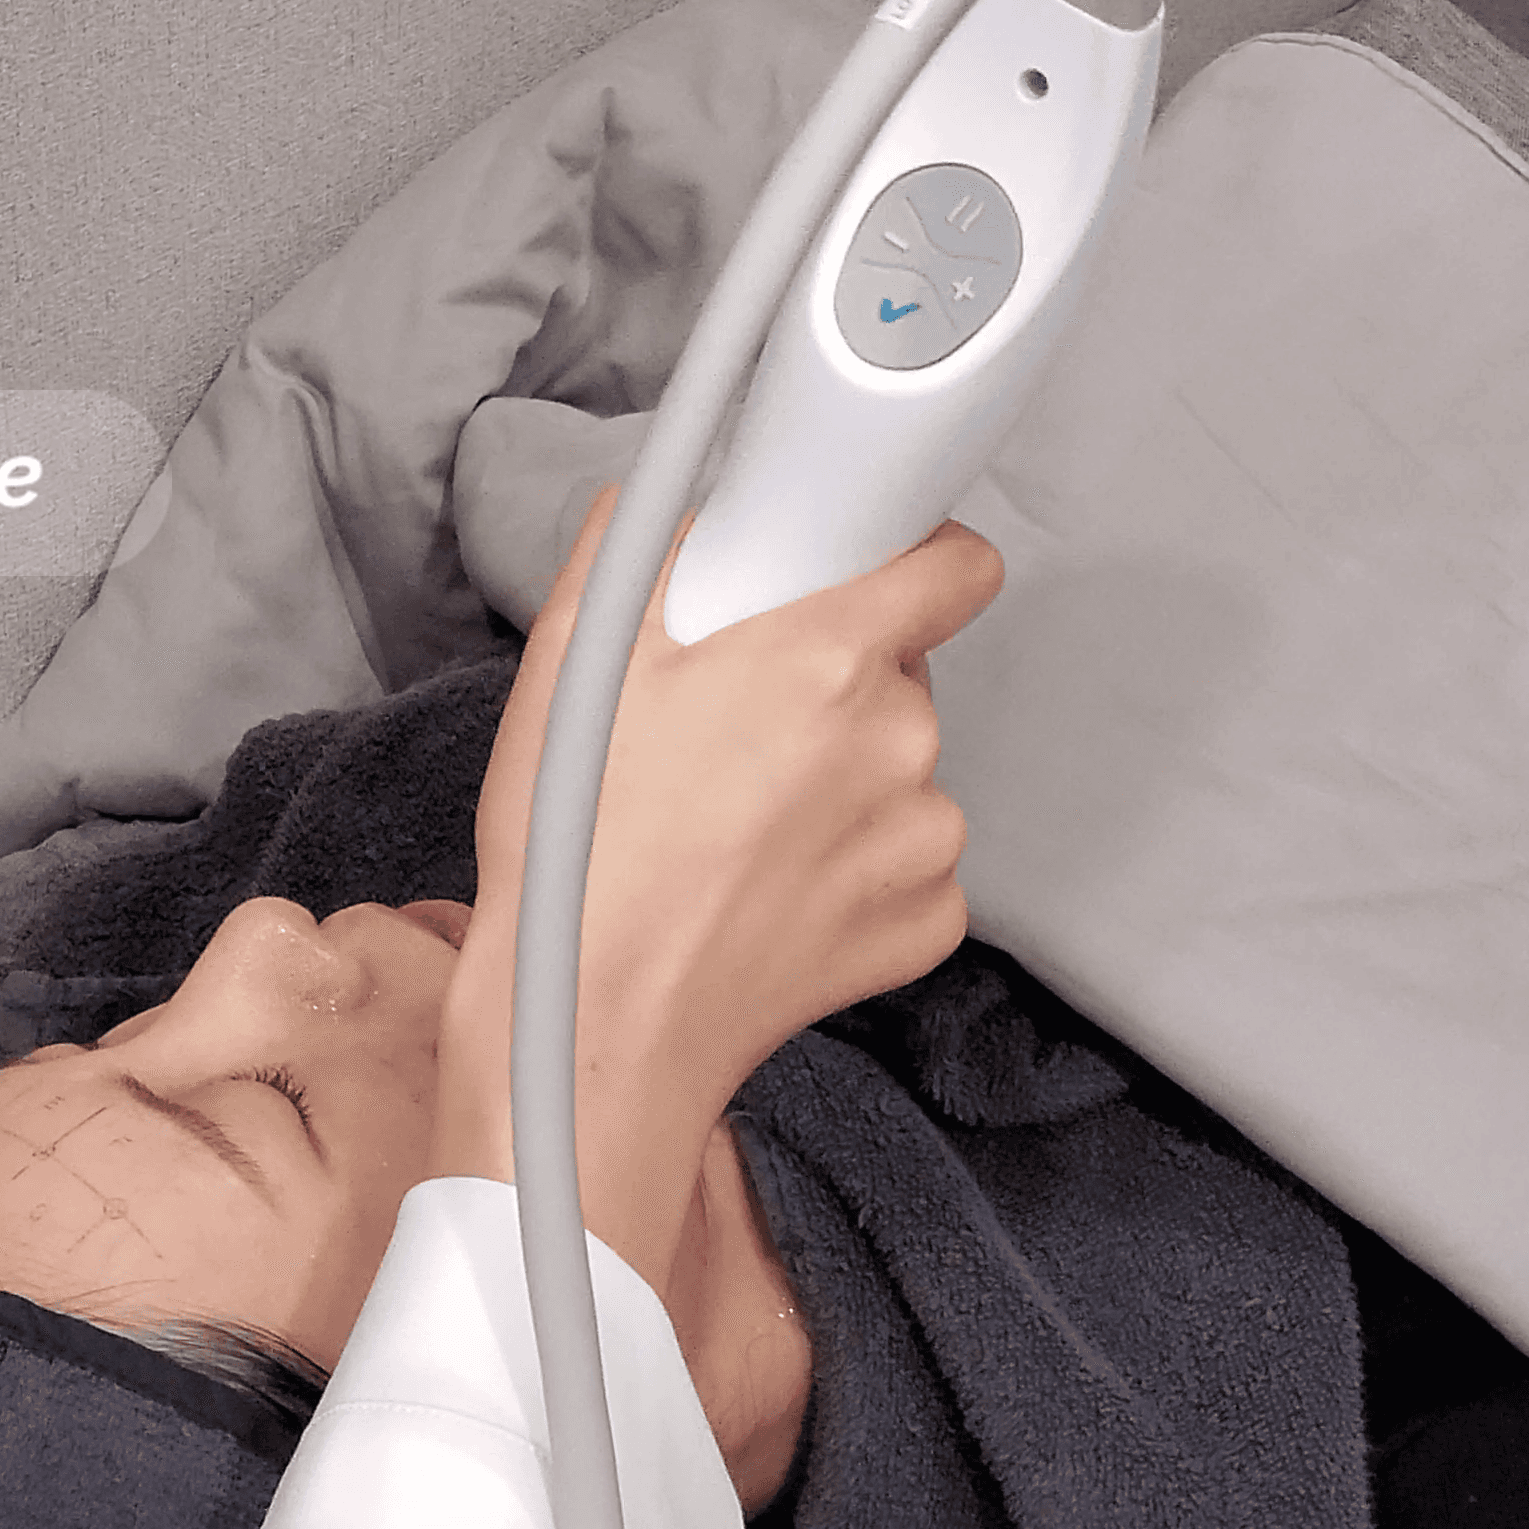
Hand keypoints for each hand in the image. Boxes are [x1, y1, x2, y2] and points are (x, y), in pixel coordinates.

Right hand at [434, 483, 1002, 1288]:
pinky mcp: (926, 921)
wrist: (592, 1021)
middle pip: (900, 675)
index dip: (913, 563)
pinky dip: (851, 869)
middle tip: (729, 731)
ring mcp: (921, 837)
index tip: (870, 580)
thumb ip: (641, 547)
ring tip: (730, 826)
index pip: (954, 566)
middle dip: (831, 687)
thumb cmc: (578, 848)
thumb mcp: (573, 659)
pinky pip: (905, 861)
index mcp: (824, 654)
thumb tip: (677, 508)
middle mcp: (897, 739)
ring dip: (840, 783)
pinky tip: (764, 889)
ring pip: (899, 772)